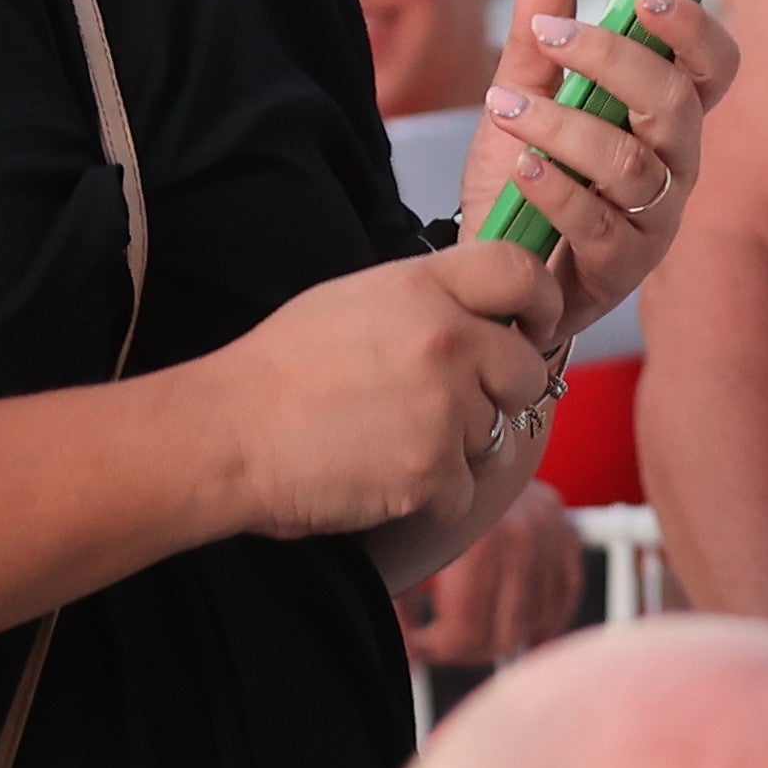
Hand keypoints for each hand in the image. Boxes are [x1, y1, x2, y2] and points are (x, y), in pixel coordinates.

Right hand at [202, 234, 554, 540]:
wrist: (227, 435)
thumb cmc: (282, 369)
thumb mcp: (360, 300)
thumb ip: (432, 300)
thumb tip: (487, 316)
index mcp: (426, 286)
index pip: (523, 272)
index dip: (539, 304)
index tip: (532, 330)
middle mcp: (448, 338)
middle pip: (526, 370)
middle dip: (499, 394)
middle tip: (445, 407)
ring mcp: (445, 405)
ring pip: (496, 435)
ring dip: (457, 448)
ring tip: (390, 440)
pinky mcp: (433, 469)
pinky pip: (463, 490)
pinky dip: (430, 495)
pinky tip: (381, 475)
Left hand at [397, 484, 583, 666]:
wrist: (458, 426)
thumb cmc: (418, 487)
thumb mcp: (398, 539)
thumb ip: (397, 595)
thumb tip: (396, 647)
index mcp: (480, 540)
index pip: (468, 631)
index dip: (435, 650)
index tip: (416, 643)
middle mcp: (524, 535)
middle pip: (505, 633)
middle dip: (467, 647)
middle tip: (439, 642)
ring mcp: (550, 530)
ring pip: (538, 618)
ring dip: (505, 634)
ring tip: (471, 633)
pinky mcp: (565, 526)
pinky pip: (568, 590)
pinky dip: (547, 615)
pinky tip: (523, 628)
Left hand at [462, 0, 744, 341]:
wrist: (491, 275)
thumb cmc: (522, 186)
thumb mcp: (522, 100)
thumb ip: (539, 40)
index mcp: (666, 119)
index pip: (713, 66)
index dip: (694, 25)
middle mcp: (675, 165)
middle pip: (676, 103)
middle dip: (614, 58)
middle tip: (549, 33)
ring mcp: (653, 219)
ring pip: (628, 162)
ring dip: (562, 125)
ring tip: (503, 108)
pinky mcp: (620, 267)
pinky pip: (595, 220)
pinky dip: (553, 186)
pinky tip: (519, 166)